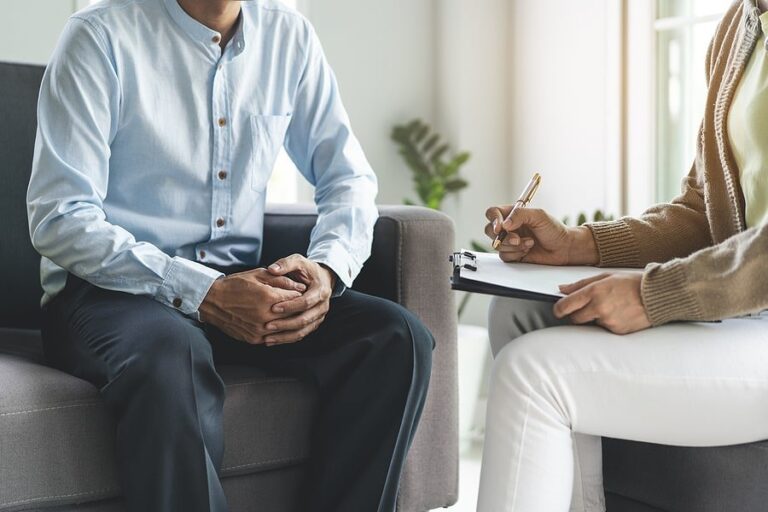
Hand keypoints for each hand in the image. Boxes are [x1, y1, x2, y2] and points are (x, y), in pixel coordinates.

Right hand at [199, 270, 304, 344]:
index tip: (299, 293)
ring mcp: (259, 330)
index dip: (299, 295)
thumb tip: (300, 287)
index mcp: (267, 297)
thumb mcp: (259, 275)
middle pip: (292, 315)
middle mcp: (264, 316)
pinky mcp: (253, 339)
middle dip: (297, 309)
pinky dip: (277, 332)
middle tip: (299, 304)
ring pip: (284, 329)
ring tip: (289, 314)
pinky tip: (277, 324)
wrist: (212, 301)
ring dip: (289, 322)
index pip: (295, 299)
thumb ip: (281, 281)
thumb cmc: (235, 285)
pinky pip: (272, 338)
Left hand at [265, 254, 335, 345]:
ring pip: (303, 331)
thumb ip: (285, 264)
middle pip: (305, 320)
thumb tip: (272, 269)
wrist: (321, 278)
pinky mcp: (314, 323)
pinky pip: (301, 334)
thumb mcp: (299, 261)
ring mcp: (319, 317)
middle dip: (285, 324)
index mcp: (320, 291)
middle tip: (268, 325)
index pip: (305, 302)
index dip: (290, 306)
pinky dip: (287, 339)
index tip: (273, 308)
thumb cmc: (308, 270)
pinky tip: (272, 340)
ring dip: (285, 336)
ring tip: (267, 339)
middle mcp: (322, 306)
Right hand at [484, 206, 598, 265]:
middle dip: (503, 237)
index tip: (500, 228)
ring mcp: (509, 242)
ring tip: (529, 243)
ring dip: (513, 246)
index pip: (493, 213)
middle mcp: (509, 227)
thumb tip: (504, 223)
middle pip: (490, 230)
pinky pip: (504, 256)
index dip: (494, 220)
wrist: (564, 248)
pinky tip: (528, 250)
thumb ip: (520, 215)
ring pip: (497, 245)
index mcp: (513, 214)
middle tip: (516, 239)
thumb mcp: (539, 215)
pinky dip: (516, 254)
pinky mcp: (513, 254)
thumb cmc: (554, 230)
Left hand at [554, 272, 651, 334]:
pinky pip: (604, 329)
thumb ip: (581, 284)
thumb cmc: (632, 283)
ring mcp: (609, 321)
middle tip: (586, 308)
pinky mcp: (617, 331)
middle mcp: (600, 307)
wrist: (657, 295)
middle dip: (576, 314)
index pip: (566, 306)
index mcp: (594, 291)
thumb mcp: (605, 276)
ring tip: (610, 307)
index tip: (558, 310)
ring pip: (590, 324)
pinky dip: (608, 323)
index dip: (559, 309)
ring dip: (594, 318)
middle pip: (575, 318)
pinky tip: (619, 313)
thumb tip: (561, 289)